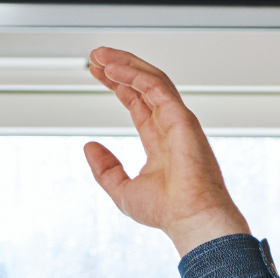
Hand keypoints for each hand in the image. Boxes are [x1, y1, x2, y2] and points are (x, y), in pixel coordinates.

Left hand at [84, 47, 250, 256]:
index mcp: (160, 141)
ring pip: (151, 79)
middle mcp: (170, 126)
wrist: (191, 219)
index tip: (98, 73)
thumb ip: (105, 168)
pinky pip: (156, 87)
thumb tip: (89, 147)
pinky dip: (134, 75)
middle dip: (120, 68)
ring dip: (126, 64)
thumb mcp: (122, 190)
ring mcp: (178, 120)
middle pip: (143, 85)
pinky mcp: (181, 118)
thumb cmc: (167, 211)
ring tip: (101, 56)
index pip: (137, 102)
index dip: (118, 85)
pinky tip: (114, 69)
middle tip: (96, 56)